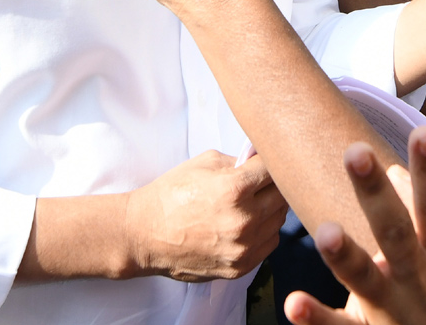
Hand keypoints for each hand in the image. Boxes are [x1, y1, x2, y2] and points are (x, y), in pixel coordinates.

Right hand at [127, 151, 287, 281]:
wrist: (144, 234)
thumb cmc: (172, 194)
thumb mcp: (206, 162)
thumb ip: (240, 160)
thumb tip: (263, 159)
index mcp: (235, 189)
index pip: (274, 169)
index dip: (270, 162)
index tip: (265, 163)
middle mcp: (243, 220)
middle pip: (282, 195)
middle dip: (273, 184)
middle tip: (259, 181)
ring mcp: (243, 247)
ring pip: (279, 220)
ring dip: (270, 208)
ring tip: (251, 203)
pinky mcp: (240, 267)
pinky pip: (270, 243)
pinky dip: (264, 231)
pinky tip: (246, 224)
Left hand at [282, 126, 425, 324]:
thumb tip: (395, 167)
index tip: (423, 131)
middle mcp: (418, 277)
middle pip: (395, 231)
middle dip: (375, 192)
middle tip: (355, 151)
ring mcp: (395, 309)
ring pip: (366, 280)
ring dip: (345, 256)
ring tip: (324, 231)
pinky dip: (318, 320)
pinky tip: (293, 303)